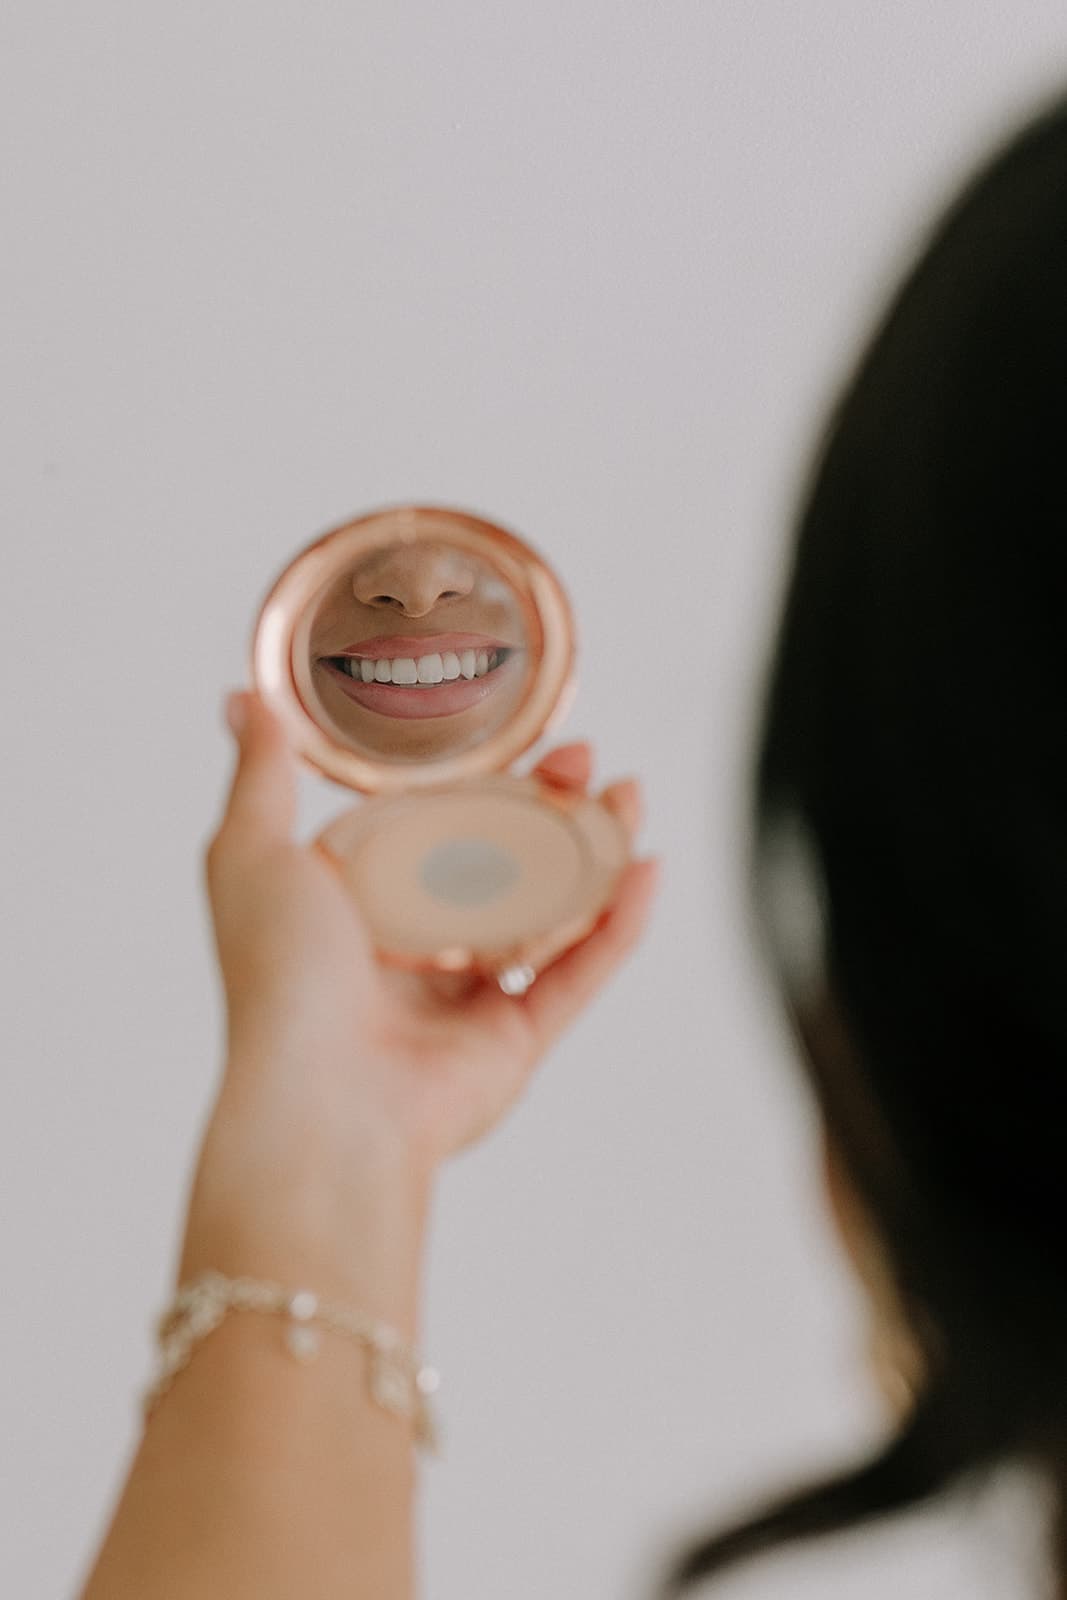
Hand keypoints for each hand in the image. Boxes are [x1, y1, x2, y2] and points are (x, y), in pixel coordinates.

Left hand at [202, 690, 659, 1186]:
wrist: (319, 1098)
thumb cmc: (278, 980)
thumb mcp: (253, 852)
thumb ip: (261, 773)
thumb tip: (240, 696)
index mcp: (361, 901)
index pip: (438, 821)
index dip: (487, 776)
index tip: (525, 738)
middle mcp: (417, 947)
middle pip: (505, 861)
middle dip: (553, 808)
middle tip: (587, 764)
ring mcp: (470, 997)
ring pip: (552, 913)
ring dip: (597, 854)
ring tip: (629, 800)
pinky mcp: (515, 1039)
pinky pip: (579, 974)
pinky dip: (617, 925)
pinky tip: (645, 871)